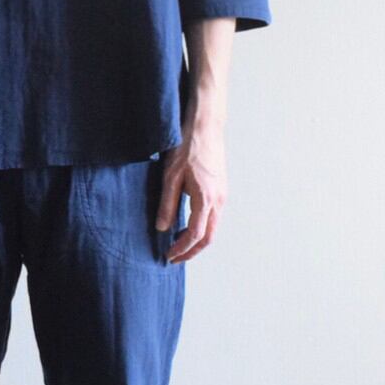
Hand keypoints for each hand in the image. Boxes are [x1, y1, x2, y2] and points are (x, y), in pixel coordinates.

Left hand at [156, 119, 227, 263]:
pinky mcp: (221, 189)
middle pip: (209, 237)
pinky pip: (214, 216)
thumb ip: (167, 204)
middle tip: (175, 258)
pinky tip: (188, 225)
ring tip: (179, 245)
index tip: (169, 256)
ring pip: (213, 227)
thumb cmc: (188, 147)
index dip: (182, 249)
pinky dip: (203, 227)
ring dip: (198, 240)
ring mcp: (222, 195)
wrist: (206, 127)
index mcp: (205, 199)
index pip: (195, 235)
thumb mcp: (171, 176)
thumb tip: (162, 228)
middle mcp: (218, 200)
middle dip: (192, 251)